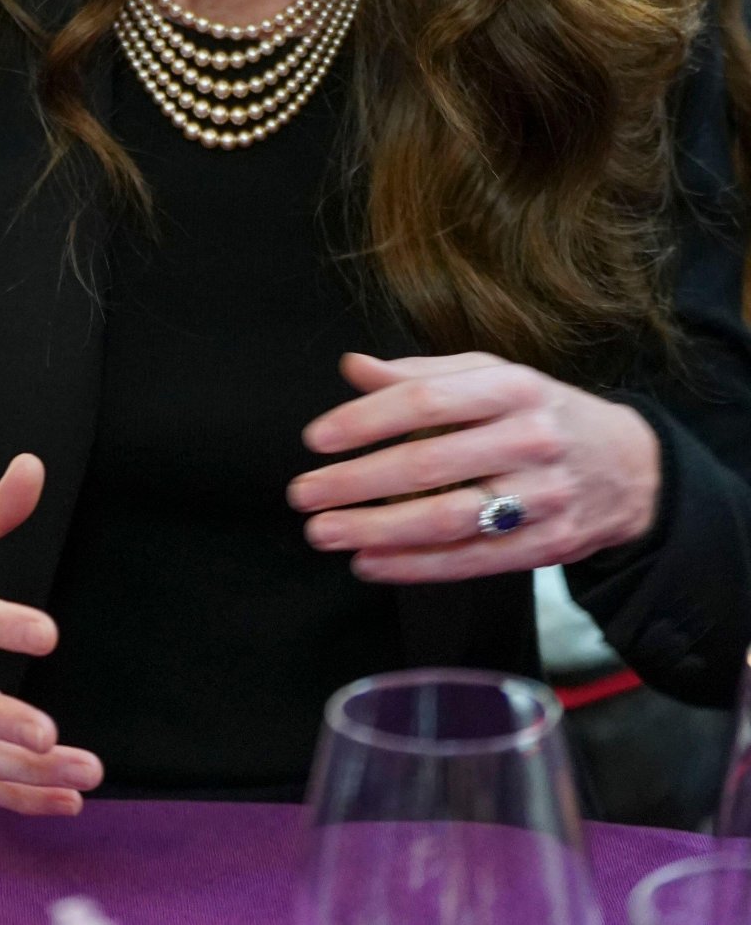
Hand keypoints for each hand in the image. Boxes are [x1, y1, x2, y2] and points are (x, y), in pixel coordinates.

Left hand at [286, 352, 661, 583]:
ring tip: (327, 533)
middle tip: (304, 495)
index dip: (365, 420)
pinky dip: (415, 565)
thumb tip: (353, 368)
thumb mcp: (493, 377)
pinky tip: (370, 563)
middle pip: (429, 463)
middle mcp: (529, 438)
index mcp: (512, 386)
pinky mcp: (547, 545)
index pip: (425, 400)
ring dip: (378, 530)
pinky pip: (472, 560)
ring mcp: (542, 496)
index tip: (316, 439)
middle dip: (356, 482)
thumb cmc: (541, 413)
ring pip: (448, 518)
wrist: (630, 468)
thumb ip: (422, 374)